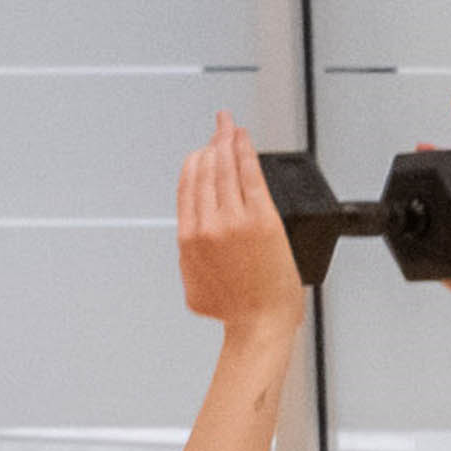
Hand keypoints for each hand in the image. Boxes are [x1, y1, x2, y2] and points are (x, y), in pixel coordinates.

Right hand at [176, 114, 305, 342]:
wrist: (260, 324)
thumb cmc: (234, 311)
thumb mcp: (195, 287)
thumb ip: (190, 259)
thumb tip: (193, 244)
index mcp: (189, 239)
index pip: (188, 185)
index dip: (196, 162)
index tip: (204, 151)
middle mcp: (207, 224)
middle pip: (206, 170)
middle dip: (212, 144)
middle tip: (220, 129)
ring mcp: (234, 219)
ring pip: (225, 166)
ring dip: (227, 140)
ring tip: (230, 126)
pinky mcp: (261, 217)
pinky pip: (249, 172)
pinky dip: (244, 149)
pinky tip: (243, 136)